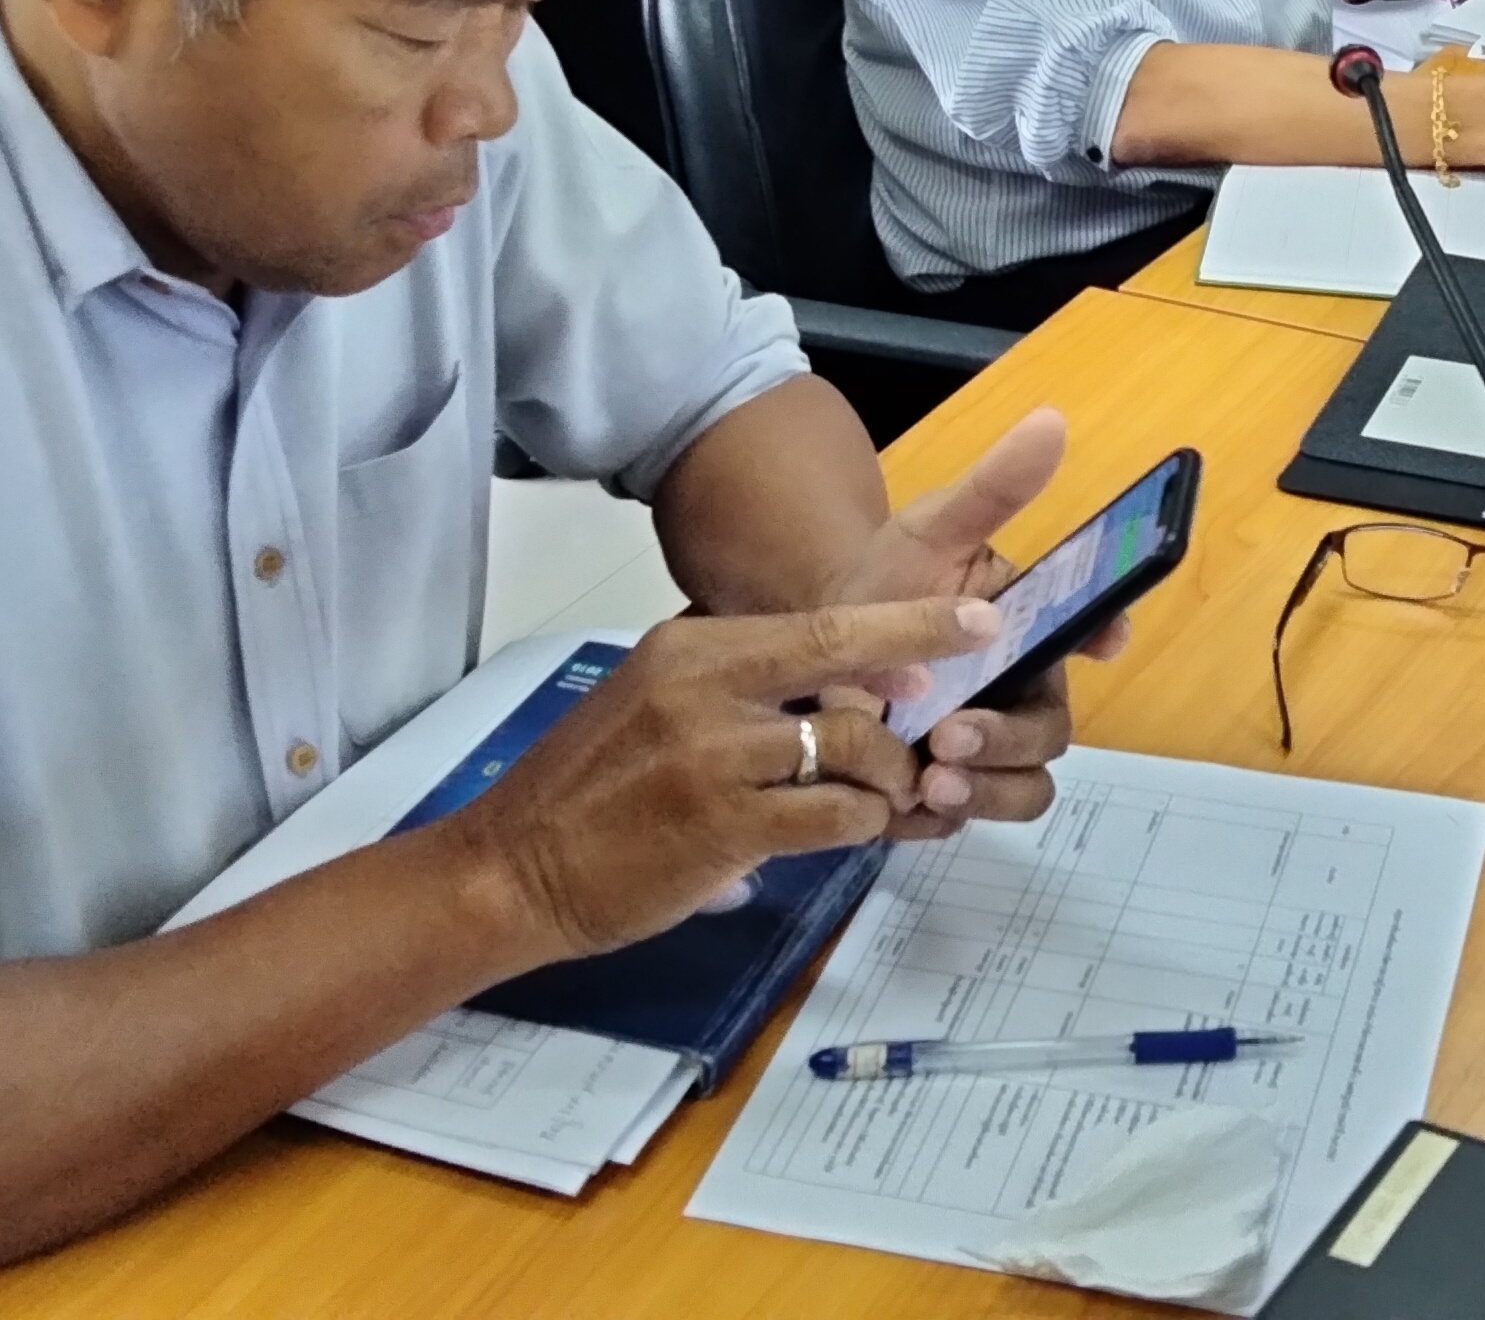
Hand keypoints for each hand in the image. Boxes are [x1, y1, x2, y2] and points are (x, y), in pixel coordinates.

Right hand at [454, 592, 999, 955]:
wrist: (512, 866)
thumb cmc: (590, 789)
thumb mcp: (655, 703)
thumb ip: (736, 687)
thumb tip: (839, 692)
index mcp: (690, 648)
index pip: (816, 622)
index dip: (904, 622)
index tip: (971, 617)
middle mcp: (704, 687)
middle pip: (841, 655)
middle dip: (925, 655)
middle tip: (973, 680)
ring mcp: (714, 758)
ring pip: (852, 748)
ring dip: (890, 775)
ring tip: (891, 793)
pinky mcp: (723, 829)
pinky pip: (832, 817)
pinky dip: (859, 823)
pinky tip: (852, 831)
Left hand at [829, 410, 1111, 838]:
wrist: (816, 640)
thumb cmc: (889, 579)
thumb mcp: (932, 527)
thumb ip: (992, 488)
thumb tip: (1051, 421)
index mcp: (1035, 629)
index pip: (1095, 632)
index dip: (1108, 634)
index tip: (1105, 639)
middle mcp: (1022, 695)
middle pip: (1050, 735)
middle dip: (1009, 742)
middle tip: (951, 737)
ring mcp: (985, 752)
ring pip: (1019, 792)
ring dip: (984, 794)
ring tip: (928, 782)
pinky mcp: (942, 795)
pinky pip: (958, 824)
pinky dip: (931, 820)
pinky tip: (892, 804)